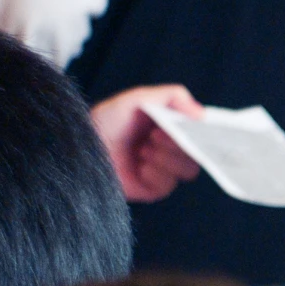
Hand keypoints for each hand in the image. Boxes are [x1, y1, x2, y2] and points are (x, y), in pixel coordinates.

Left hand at [88, 84, 202, 202]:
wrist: (82, 146)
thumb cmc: (105, 121)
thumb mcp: (137, 98)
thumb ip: (171, 96)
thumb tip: (201, 113)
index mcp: (170, 128)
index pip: (200, 133)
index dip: (202, 132)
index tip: (194, 127)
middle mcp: (169, 150)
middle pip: (198, 153)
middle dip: (178, 143)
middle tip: (155, 135)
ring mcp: (163, 170)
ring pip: (188, 169)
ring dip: (166, 158)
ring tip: (143, 150)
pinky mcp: (154, 189)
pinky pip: (169, 183)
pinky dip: (154, 172)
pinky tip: (139, 165)